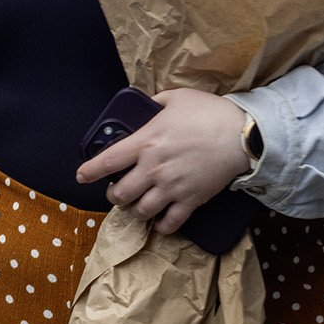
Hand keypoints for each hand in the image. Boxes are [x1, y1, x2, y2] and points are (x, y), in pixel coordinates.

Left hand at [74, 88, 248, 236]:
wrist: (242, 135)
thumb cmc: (209, 113)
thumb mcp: (176, 98)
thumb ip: (154, 104)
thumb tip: (143, 106)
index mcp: (146, 142)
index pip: (107, 161)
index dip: (89, 171)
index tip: (81, 176)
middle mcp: (154, 168)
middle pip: (120, 194)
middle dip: (114, 195)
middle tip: (118, 190)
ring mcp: (172, 187)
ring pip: (141, 211)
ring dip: (135, 209)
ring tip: (138, 204)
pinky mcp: (191, 200)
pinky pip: (169, 223)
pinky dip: (162, 225)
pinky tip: (160, 220)